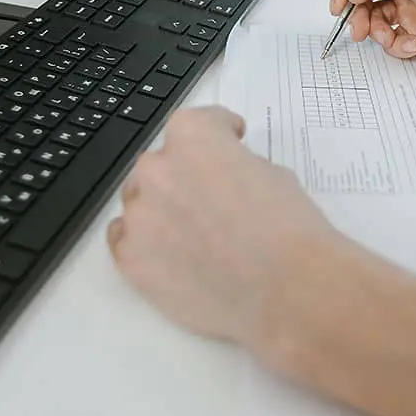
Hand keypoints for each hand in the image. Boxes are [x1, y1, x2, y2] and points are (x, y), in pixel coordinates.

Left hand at [108, 107, 334, 345]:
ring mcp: (138, 214)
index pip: (196, 123)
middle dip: (185, 177)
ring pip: (141, 201)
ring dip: (162, 209)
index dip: (219, 133)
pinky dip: (146, 242)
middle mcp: (156, 168)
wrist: (287, 292)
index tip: (231, 142)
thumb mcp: (273, 174)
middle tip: (214, 201)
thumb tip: (226, 176)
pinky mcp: (130, 258)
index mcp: (193, 136)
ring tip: (195, 236)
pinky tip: (174, 254)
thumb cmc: (290, 229)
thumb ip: (236, 164)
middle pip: (162, 164)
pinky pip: (125, 238)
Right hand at [330, 0, 415, 71]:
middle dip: (358, 12)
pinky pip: (389, 39)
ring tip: (391, 38)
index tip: (340, 2)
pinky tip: (414, 45)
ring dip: (378, 31)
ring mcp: (410, 6)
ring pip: (372, 18)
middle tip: (358, 27)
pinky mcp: (414, 31)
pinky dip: (397, 45)